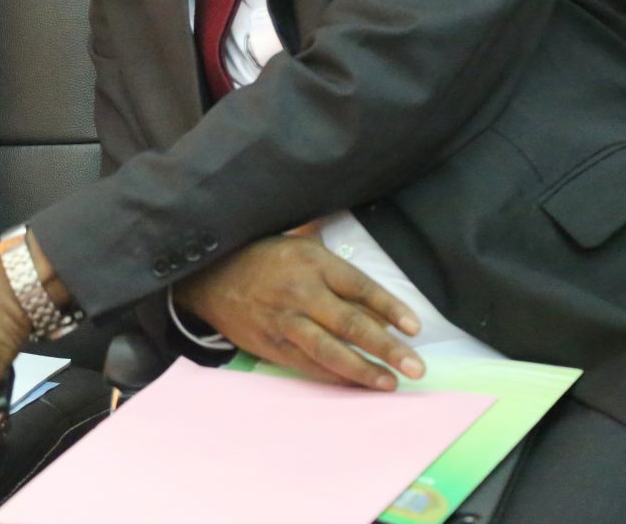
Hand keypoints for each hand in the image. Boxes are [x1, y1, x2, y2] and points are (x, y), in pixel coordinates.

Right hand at [174, 235, 424, 389]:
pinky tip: (355, 384)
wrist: (209, 276)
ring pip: (330, 350)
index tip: (414, 327)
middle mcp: (300, 291)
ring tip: (390, 382)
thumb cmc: (261, 256)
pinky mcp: (271, 343)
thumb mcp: (297, 241)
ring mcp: (284, 321)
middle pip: (351, 323)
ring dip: (364, 370)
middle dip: (387, 347)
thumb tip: (370, 274)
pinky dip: (334, 377)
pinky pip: (307, 364)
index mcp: (311, 261)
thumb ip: (334, 259)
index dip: (390, 307)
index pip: (360, 286)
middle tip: (416, 366)